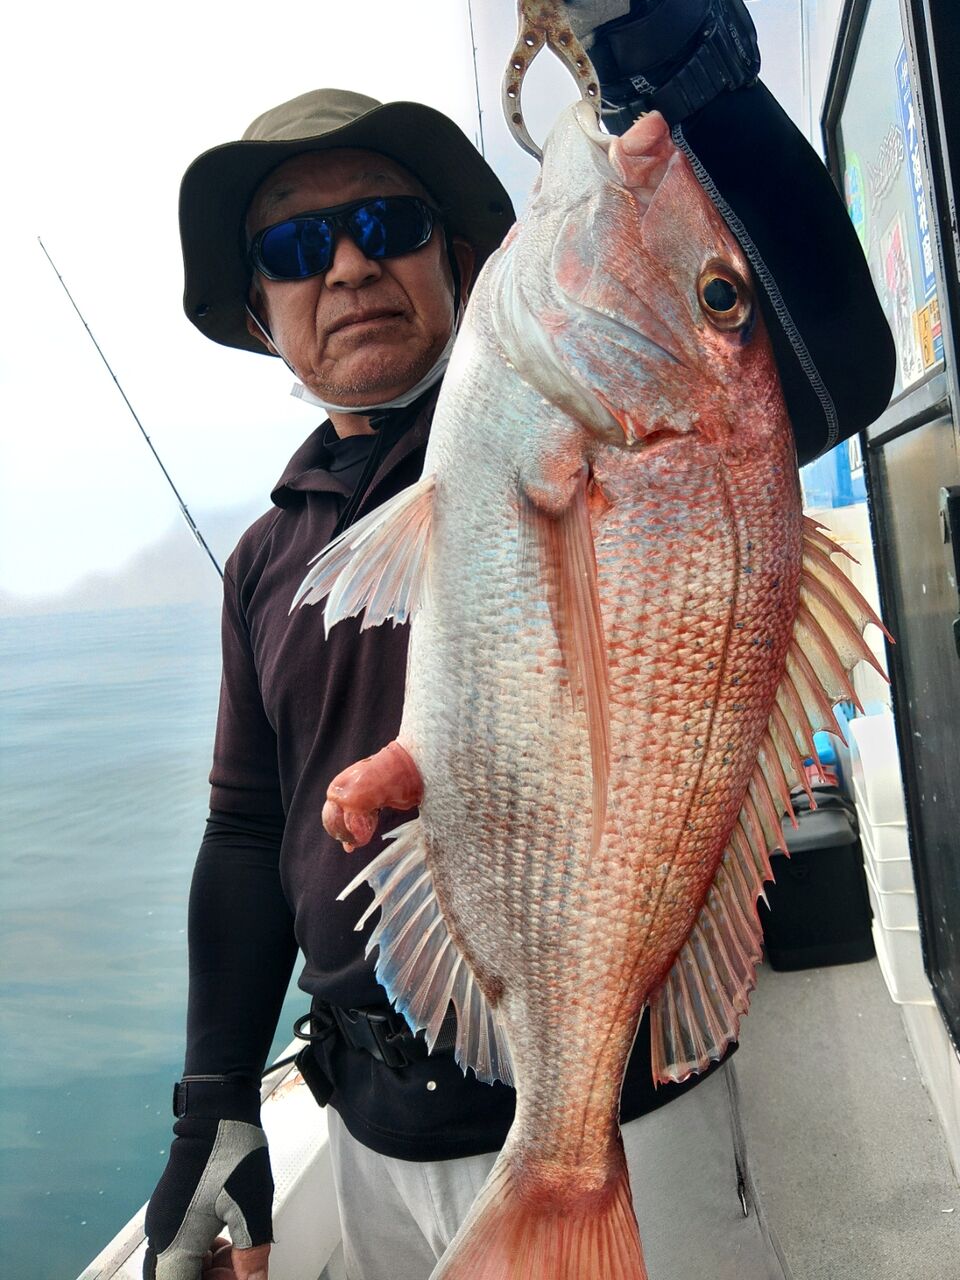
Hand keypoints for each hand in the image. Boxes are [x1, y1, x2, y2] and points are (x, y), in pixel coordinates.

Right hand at [143, 1084, 272, 1279]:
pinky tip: (225, 1244)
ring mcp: (163, 1222)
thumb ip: (251, 1254)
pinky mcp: (170, 1210)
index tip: (235, 1279)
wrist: (218, 1113)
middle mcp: (161, 1235)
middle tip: (240, 1272)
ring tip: (237, 1259)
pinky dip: (202, 1254)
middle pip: (177, 1276)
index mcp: (175, 1241)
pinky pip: (180, 1247)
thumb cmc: (232, 1153)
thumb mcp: (251, 1209)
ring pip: (178, 1264)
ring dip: (206, 1270)